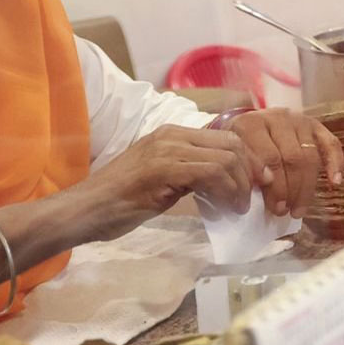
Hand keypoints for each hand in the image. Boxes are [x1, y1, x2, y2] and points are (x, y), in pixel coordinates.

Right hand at [62, 125, 260, 242]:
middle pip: (231, 143)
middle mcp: (170, 135)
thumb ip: (190, 175)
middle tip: (255, 196)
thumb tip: (224, 185)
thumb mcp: (162, 181)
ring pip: (225, 157)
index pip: (225, 136)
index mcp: (171, 134)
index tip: (259, 182)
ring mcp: (166, 150)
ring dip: (240, 185)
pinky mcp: (162, 169)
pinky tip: (227, 208)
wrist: (84, 211)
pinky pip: (210, 172)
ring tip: (240, 207)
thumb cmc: (119, 202)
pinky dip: (227, 191)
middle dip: (251, 170)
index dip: (249, 158)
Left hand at [226, 109, 343, 218]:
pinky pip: (331, 144)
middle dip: (290, 189)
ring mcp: (298, 120)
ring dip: (306, 187)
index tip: (275, 208)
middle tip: (286, 211)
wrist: (248, 125)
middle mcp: (277, 118)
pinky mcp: (315, 125)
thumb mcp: (235, 157)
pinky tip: (335, 183)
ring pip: (310, 155)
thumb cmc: (241, 148)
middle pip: (291, 158)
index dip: (274, 186)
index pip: (269, 157)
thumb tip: (259, 197)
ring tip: (299, 209)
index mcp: (252, 125)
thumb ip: (245, 172)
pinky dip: (335, 163)